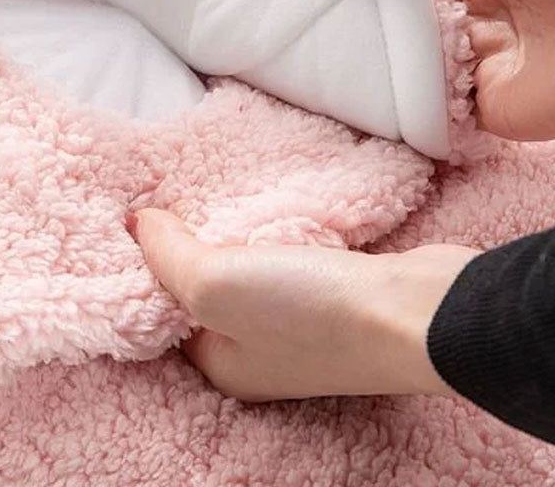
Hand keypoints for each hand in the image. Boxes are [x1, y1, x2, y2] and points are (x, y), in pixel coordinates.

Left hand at [130, 209, 476, 400]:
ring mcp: (299, 325)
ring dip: (233, 236)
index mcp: (221, 363)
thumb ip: (167, 255)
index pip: (165, 313)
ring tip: (208, 192)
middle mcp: (257, 351)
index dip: (148, 266)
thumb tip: (136, 224)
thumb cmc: (311, 311)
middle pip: (206, 290)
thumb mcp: (217, 284)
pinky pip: (284, 259)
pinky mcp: (332, 293)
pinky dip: (271, 234)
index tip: (137, 217)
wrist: (419, 309)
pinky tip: (262, 205)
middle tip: (170, 196)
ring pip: (247, 272)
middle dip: (190, 246)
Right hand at [324, 0, 554, 141]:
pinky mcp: (480, 107)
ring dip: (376, 53)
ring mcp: (478, 61)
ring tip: (323, 40)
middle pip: (407, 15)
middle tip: (315, 3)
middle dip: (368, 11)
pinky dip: (397, 96)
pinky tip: (356, 79)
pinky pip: (428, 103)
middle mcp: (478, 12)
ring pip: (410, 59)